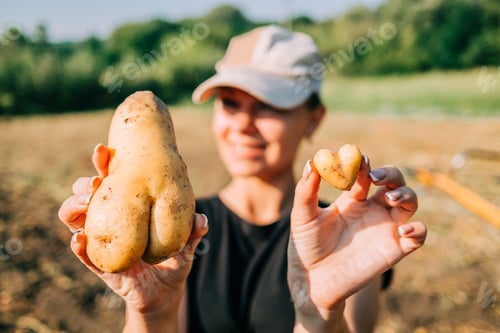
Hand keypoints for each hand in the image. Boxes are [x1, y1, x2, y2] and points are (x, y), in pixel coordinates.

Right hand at [58, 144, 207, 318]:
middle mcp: (110, 219)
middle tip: (95, 181)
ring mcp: (102, 240)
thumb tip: (201, 219)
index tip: (102, 150)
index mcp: (128, 205)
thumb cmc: (174, 257)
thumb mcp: (186, 243)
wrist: (166, 291)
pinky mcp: (100, 265)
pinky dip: (79, 246)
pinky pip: (84, 254)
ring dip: (75, 208)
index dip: (104, 163)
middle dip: (84, 183)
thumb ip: (193, 231)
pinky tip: (78, 239)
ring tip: (86, 201)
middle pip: (86, 194)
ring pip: (75, 219)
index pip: (112, 179)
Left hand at [288, 157, 425, 323]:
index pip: (366, 173)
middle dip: (391, 174)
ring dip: (406, 195)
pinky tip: (403, 230)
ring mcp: (385, 228)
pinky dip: (418, 230)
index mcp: (352, 198)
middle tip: (377, 177)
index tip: (360, 162)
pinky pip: (418, 236)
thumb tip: (312, 163)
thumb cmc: (306, 245)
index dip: (364, 165)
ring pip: (409, 202)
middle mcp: (372, 209)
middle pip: (394, 182)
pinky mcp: (395, 249)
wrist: (313, 279)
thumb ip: (306, 191)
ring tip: (390, 198)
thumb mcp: (303, 216)